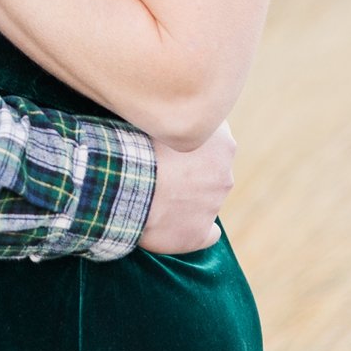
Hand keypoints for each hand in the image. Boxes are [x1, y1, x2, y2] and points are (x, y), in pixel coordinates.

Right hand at [138, 121, 235, 253]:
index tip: (173, 141)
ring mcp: (214, 206)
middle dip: (193, 168)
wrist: (126, 182)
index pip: (215, 136)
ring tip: (155, 192)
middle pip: (213, 169)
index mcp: (222, 142)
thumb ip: (177, 118)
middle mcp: (224, 174)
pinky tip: (177, 223)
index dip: (193, 139)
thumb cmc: (139, 143)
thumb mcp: (162, 118)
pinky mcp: (199, 234)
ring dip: (187, 196)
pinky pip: (206, 233)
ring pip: (206, 199)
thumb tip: (168, 117)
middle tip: (162, 166)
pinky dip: (196, 229)